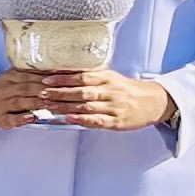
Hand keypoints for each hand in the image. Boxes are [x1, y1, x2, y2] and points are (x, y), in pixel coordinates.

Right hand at [0, 71, 55, 127]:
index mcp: (9, 77)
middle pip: (25, 88)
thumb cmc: (5, 88)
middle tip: (60, 93)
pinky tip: (32, 118)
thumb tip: (57, 71)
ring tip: (53, 105)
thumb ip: (31, 75)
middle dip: (43, 91)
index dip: (43, 78)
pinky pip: (10, 119)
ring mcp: (1, 104)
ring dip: (37, 103)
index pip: (27, 76)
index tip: (59, 80)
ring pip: (20, 103)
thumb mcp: (14, 77)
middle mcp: (3, 89)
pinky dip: (21, 119)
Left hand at [19, 69, 164, 128]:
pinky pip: (97, 121)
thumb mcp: (110, 78)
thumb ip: (91, 77)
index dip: (63, 78)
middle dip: (60, 93)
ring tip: (49, 107)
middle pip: (82, 91)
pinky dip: (82, 120)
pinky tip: (69, 119)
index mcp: (107, 78)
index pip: (82, 76)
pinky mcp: (116, 121)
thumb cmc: (126, 90)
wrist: (152, 102)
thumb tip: (64, 74)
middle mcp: (109, 91)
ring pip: (86, 106)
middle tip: (43, 93)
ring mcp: (113, 107)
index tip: (46, 79)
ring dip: (66, 107)